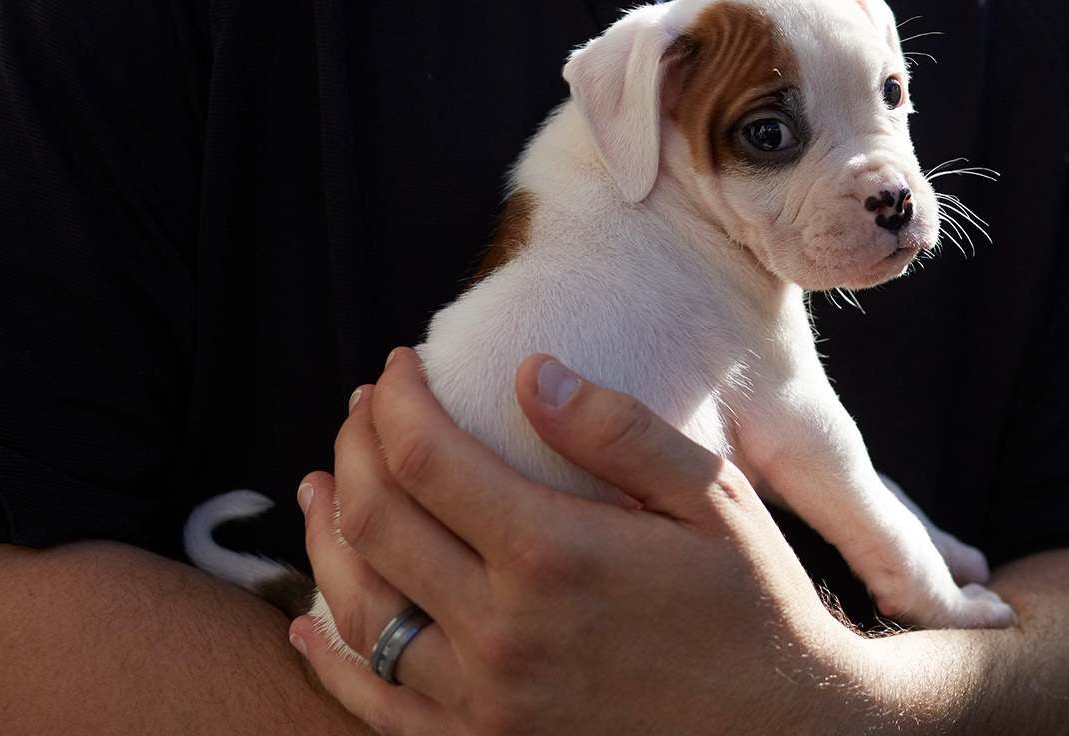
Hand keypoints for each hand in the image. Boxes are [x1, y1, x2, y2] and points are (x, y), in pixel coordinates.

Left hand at [291, 348, 877, 735]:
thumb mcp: (713, 502)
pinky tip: (312, 618)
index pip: (424, 456)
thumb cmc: (756, 607)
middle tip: (364, 412)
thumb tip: (531, 372)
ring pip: (357, 607)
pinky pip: (373, 703)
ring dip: (327, 535)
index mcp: (555, 554)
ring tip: (323, 486)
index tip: (396, 366)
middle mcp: (502, 633)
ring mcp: (482, 704)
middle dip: (355, 448)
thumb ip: (621, 433)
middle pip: (374, 521)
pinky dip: (329, 655)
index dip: (394, 400)